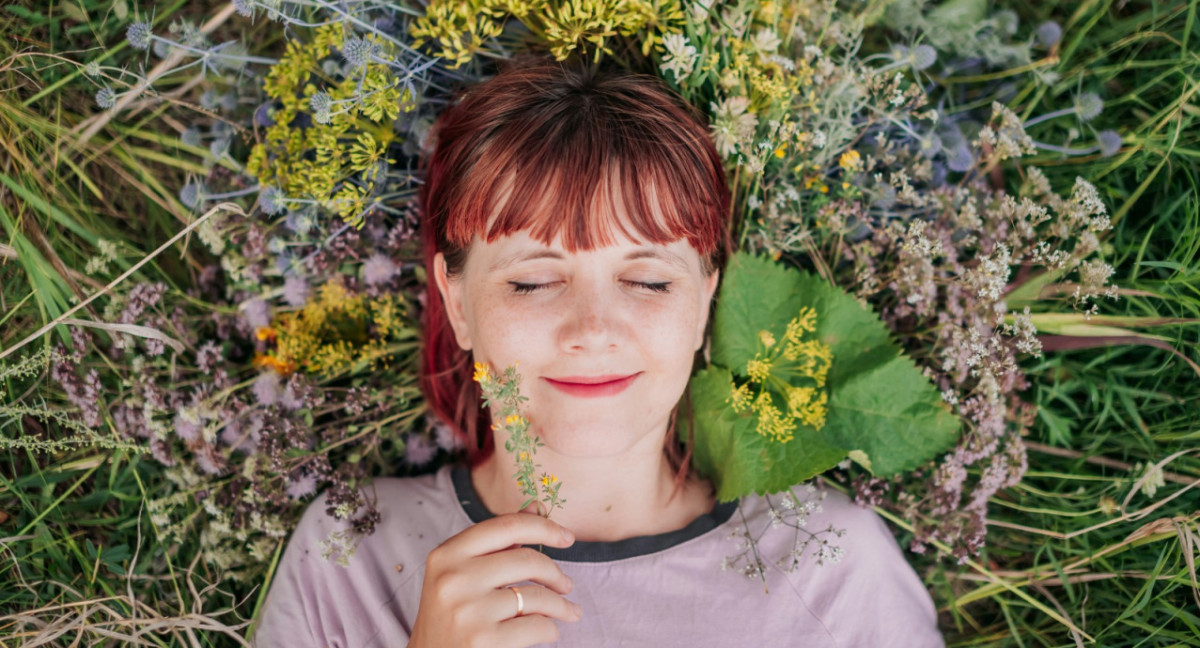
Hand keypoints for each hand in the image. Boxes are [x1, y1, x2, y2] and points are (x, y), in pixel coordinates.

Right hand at [407, 511, 582, 647]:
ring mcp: (468, 611)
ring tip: (569, 611)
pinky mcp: (483, 641)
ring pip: (537, 596)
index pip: (507, 526)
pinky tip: (549, 630)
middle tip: (566, 585)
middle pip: (527, 560)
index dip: (544, 527)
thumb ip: (498, 542)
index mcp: (446, 555)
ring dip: (561, 605)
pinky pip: (537, 626)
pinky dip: (551, 628)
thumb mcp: (462, 574)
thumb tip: (537, 507)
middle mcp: (454, 579)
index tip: (567, 537)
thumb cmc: (451, 615)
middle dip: (556, 573)